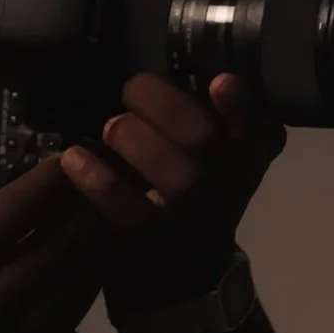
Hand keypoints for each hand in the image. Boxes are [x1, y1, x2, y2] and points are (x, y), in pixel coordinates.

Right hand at [0, 161, 108, 332]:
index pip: (10, 212)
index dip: (49, 180)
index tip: (70, 155)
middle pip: (60, 248)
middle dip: (88, 210)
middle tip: (100, 183)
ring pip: (75, 289)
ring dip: (93, 251)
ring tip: (101, 222)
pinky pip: (63, 326)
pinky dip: (77, 293)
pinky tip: (78, 274)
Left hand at [57, 73, 286, 314]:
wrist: (184, 267)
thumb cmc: (197, 184)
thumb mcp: (218, 145)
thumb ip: (207, 108)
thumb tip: (178, 65)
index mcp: (253, 150)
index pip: (257, 124)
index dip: (240, 107)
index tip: (219, 83)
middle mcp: (231, 183)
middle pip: (203, 139)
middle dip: (161, 105)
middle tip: (132, 92)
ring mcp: (193, 216)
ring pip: (173, 176)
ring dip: (133, 139)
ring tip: (113, 127)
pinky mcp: (153, 242)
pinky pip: (126, 209)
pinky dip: (99, 181)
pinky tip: (76, 158)